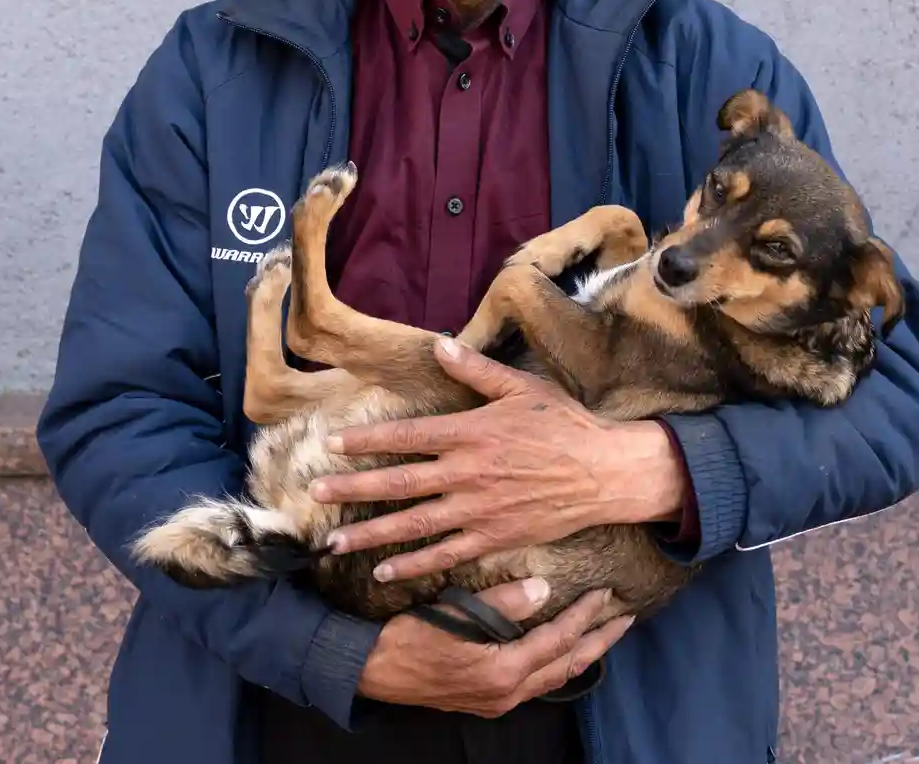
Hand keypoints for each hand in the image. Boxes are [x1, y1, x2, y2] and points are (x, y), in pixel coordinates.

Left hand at [313, 337, 687, 583]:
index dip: (367, 440)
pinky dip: (413, 566)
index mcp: (470, 432)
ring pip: (414, 524)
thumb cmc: (564, 424)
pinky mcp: (494, 538)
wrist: (604, 472)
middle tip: (315, 494)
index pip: (407, 436)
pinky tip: (384, 572)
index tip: (332, 444)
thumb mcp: (521, 388)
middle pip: (399, 483)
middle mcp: (467, 473)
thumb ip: (477, 371)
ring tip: (334, 542)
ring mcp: (479, 510)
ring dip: (372, 533)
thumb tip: (439, 346)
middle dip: (353, 489)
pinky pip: (446, 554)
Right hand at [358, 577, 633, 715]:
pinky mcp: (487, 700)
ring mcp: (497, 702)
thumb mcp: (455, 612)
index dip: (586, 615)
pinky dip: (556, 666)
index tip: (607, 593)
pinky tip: (560, 652)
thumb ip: (502, 602)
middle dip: (599, 642)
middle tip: (626, 619)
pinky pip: (536, 685)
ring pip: (554, 679)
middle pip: (567, 666)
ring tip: (602, 634)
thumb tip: (544, 589)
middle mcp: (507, 693)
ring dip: (581, 654)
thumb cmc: (409, 636)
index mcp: (502, 670)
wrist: (373, 671)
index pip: (559, 639)